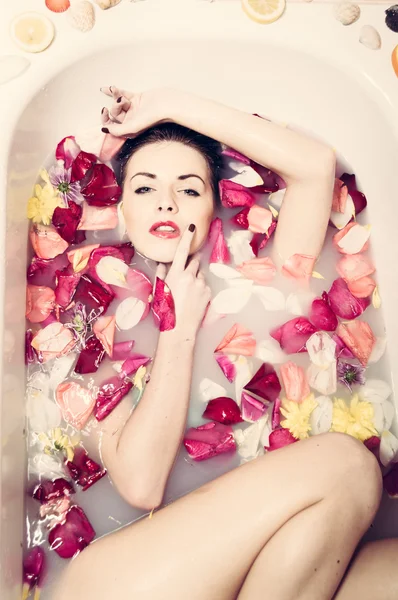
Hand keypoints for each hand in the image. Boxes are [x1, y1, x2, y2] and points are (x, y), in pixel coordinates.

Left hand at [100, 85, 178, 137]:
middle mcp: (130, 120)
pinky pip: (122, 95)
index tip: (104, 112)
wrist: (167, 104)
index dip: (106, 119)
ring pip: (118, 103)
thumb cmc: (153, 118)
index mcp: (129, 130)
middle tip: (119, 101)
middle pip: (115, 113)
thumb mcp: (133, 127)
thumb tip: (104, 130)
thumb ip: (118, 130)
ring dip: (116, 96)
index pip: (113, 126)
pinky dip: (115, 92)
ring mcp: (133, 109)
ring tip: (117, 91)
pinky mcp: (137, 98)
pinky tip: (106, 88)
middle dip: (115, 106)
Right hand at [157, 225, 210, 339]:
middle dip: (192, 262)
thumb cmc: (165, 311)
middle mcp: (190, 276)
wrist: (179, 329)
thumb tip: (163, 264)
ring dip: (195, 277)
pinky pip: (204, 285)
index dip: (187, 237)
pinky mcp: (208, 293)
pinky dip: (200, 288)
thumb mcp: (159, 291)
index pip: (182, 251)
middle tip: (185, 272)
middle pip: (195, 261)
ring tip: (187, 291)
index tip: (192, 226)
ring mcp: (201, 285)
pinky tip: (193, 298)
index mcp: (176, 274)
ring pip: (200, 273)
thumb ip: (162, 274)